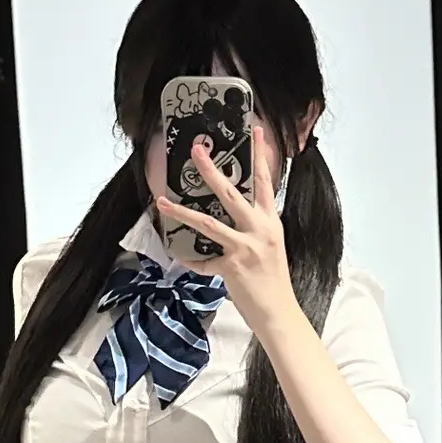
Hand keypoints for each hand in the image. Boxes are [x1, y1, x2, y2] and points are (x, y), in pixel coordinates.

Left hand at [158, 126, 302, 342]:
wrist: (279, 312)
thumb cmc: (274, 280)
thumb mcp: (271, 246)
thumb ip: (256, 228)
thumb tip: (239, 216)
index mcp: (270, 222)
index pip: (266, 182)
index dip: (261, 155)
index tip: (256, 130)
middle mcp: (259, 230)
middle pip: (232, 193)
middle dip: (211, 171)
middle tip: (196, 151)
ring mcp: (244, 247)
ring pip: (208, 223)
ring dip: (182, 212)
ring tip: (162, 201)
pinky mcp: (231, 266)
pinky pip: (203, 261)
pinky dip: (190, 261)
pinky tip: (179, 257)